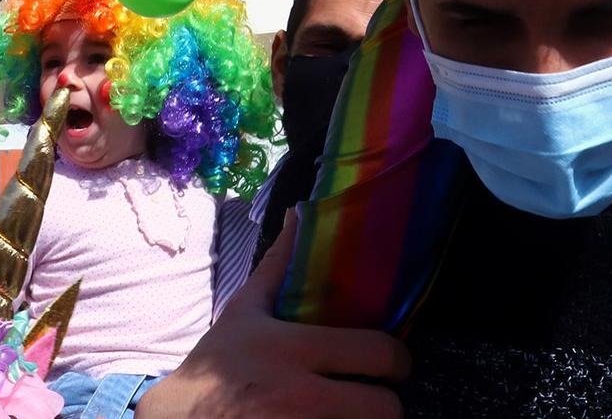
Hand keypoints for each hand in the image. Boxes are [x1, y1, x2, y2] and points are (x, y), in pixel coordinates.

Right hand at [136, 211, 408, 418]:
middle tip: (376, 397)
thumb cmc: (215, 366)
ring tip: (354, 414)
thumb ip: (278, 266)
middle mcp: (299, 397)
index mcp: (292, 350)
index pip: (378, 353)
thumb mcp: (243, 312)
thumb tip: (297, 213)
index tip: (392, 365)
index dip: (396, 362)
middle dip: (386, 404)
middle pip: (387, 409)